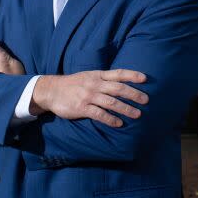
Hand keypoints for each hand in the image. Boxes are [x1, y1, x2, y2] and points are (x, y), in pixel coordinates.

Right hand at [31, 70, 147, 127]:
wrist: (51, 90)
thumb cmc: (73, 84)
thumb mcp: (88, 76)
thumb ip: (103, 79)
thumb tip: (121, 83)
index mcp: (97, 75)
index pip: (118, 73)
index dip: (132, 75)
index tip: (145, 78)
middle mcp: (94, 84)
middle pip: (118, 88)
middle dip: (134, 94)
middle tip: (146, 100)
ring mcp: (88, 96)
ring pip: (111, 102)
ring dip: (126, 108)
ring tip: (137, 114)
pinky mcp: (81, 108)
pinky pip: (99, 114)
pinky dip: (110, 119)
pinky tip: (119, 123)